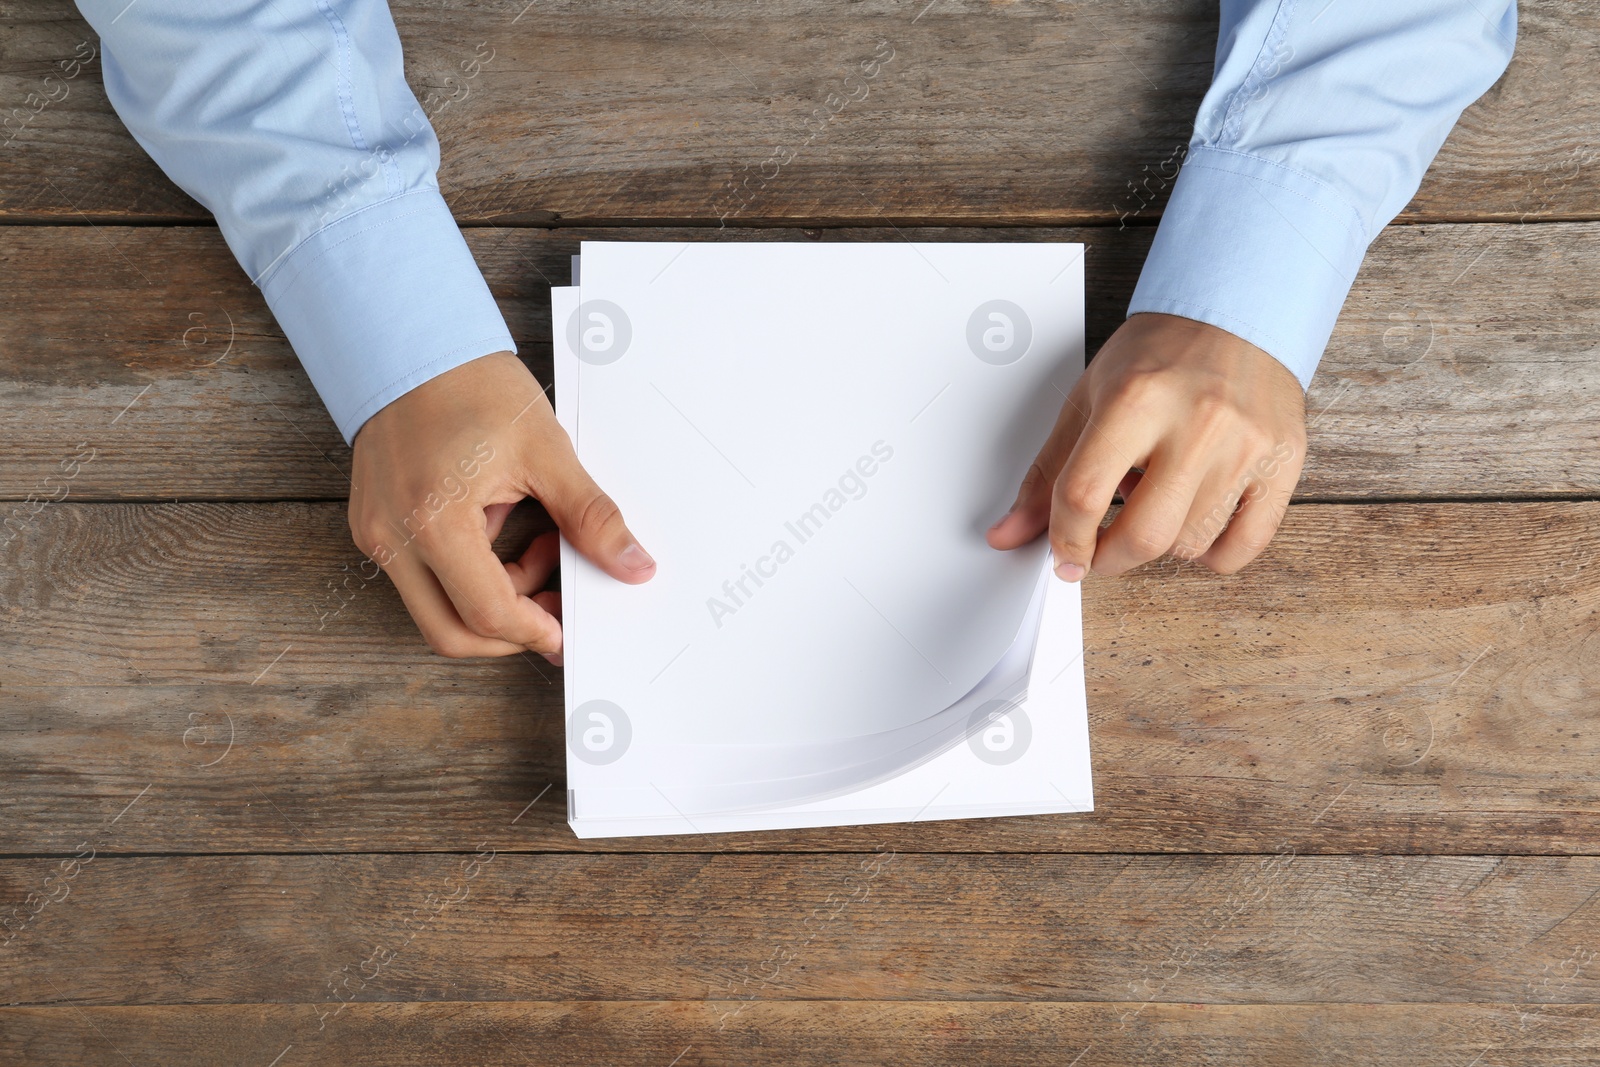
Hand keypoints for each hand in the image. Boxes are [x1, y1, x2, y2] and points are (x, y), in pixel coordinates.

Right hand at [348, 352, 654, 660]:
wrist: (412, 343)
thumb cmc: (473, 387)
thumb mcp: (545, 450)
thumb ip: (590, 516)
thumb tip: (632, 566)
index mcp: (432, 520)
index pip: (486, 613)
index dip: (536, 631)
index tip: (568, 627)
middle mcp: (392, 538)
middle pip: (449, 633)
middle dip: (510, 631)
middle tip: (557, 606)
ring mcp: (376, 535)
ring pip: (435, 610)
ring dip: (492, 599)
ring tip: (538, 545)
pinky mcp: (374, 527)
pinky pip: (423, 578)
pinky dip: (468, 574)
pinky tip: (503, 530)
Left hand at [986, 313, 1306, 578]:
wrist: (1236, 314)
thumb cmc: (1160, 354)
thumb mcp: (1088, 398)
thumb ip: (1047, 472)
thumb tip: (1009, 534)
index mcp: (1135, 400)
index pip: (1083, 495)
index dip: (1065, 540)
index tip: (1064, 555)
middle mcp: (1195, 424)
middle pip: (1143, 535)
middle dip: (1109, 559)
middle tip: (1100, 550)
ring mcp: (1245, 446)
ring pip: (1190, 544)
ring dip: (1159, 546)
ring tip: (1154, 506)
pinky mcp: (1282, 463)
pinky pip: (1243, 547)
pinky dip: (1211, 554)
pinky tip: (1194, 523)